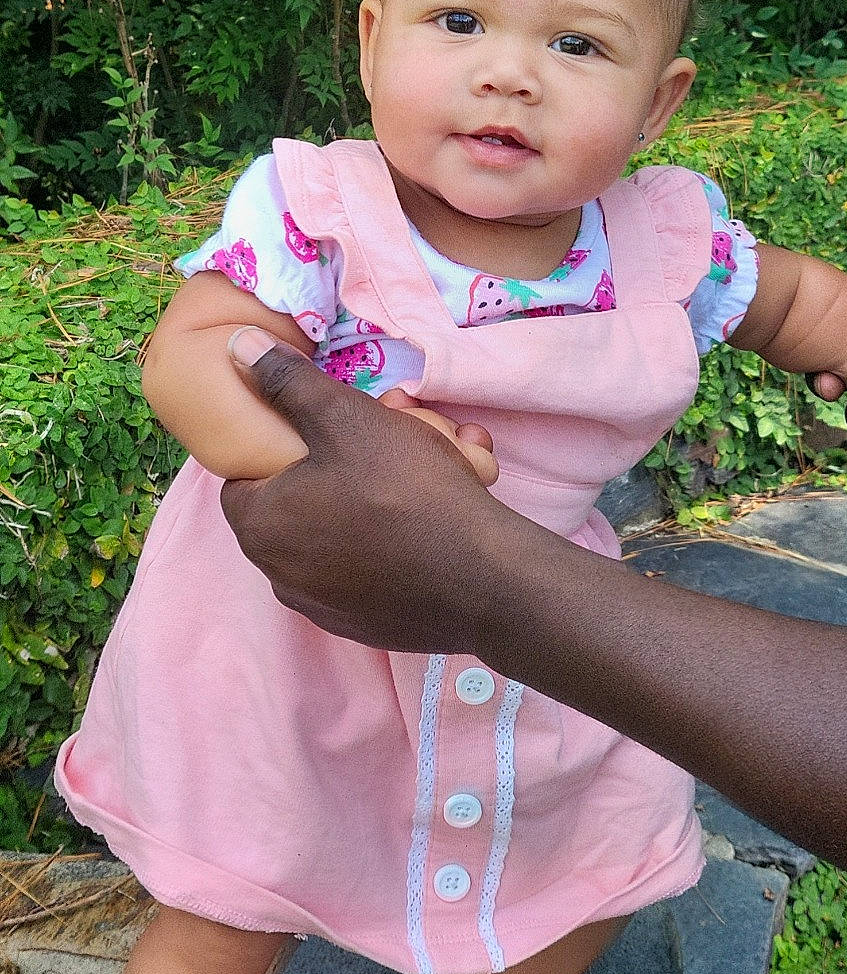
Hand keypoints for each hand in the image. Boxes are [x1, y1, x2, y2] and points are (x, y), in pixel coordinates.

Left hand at [219, 331, 512, 651]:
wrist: (484, 580)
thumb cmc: (406, 492)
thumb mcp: (346, 419)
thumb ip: (288, 382)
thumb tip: (235, 346)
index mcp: (261, 528)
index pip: (244, 477)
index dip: (279, 444)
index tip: (323, 427)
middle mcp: (280, 577)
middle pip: (299, 500)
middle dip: (340, 460)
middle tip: (389, 432)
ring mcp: (324, 607)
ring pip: (337, 533)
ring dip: (370, 497)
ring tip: (424, 465)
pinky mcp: (366, 627)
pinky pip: (367, 569)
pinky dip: (389, 541)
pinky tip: (429, 517)